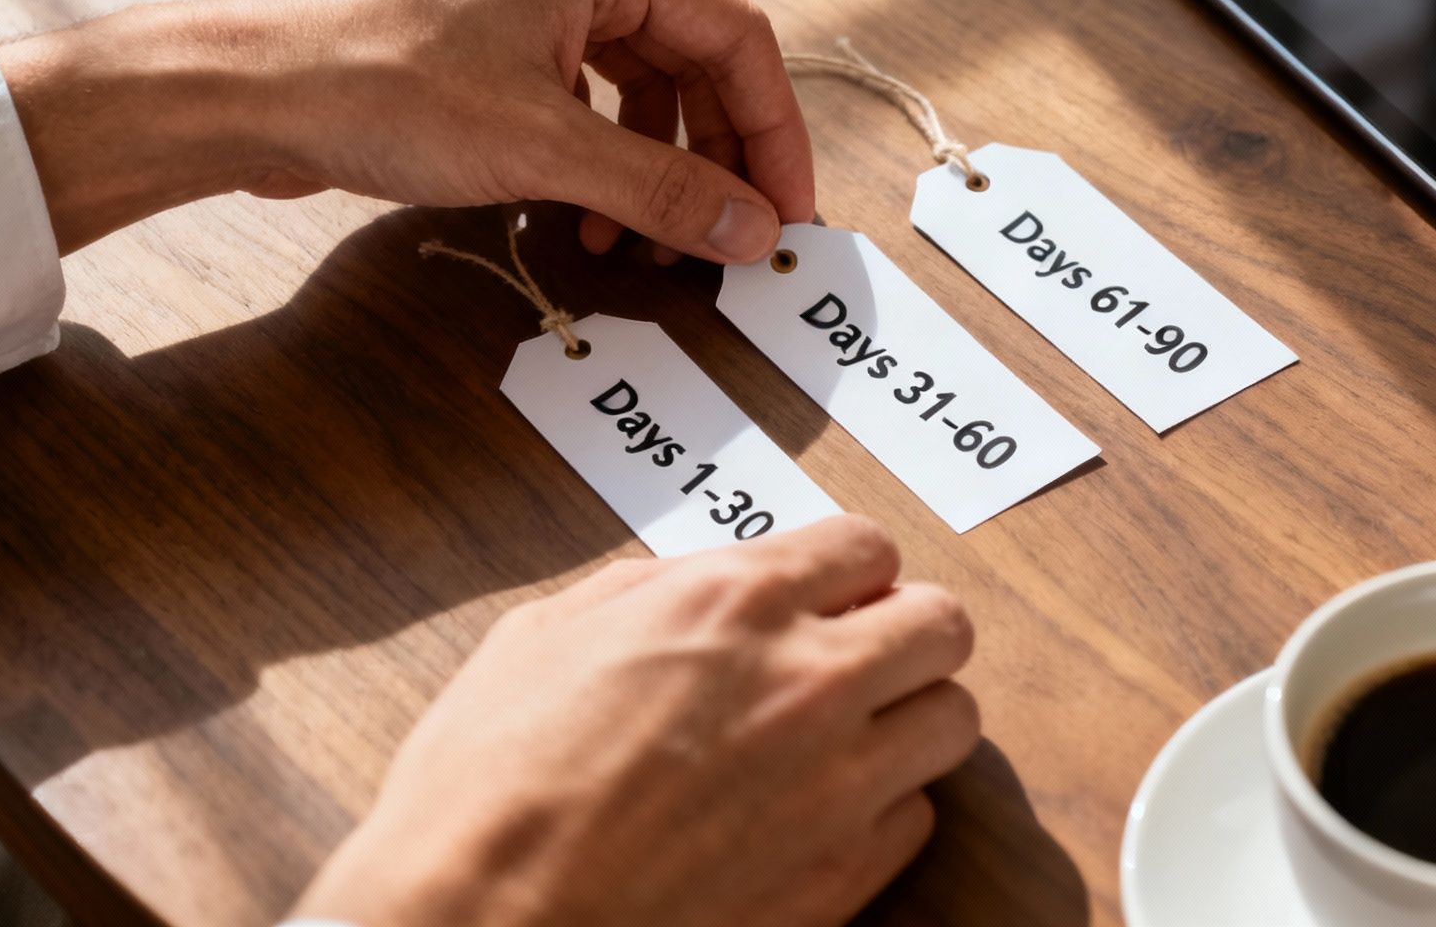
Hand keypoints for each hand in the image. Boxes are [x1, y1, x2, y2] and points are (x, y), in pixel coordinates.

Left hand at [0, 0, 813, 259]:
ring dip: (652, 168)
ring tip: (645, 244)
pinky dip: (597, 158)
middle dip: (712, 156)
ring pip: (635, 81)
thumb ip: (660, 190)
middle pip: (691, 58)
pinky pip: (578, 92)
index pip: (735, 34)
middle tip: (730, 237)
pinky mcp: (484, 34)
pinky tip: (586, 218)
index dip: (772, 131)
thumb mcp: (540, 148)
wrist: (235, 91)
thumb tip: (751, 227)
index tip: (785, 211)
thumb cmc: (368, 85)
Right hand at [290, 516, 978, 926]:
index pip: (869, 547)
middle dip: (907, 632)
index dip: (847, 571)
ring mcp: (838, 784)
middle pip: (943, 624)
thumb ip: (648, 590)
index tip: (828, 597)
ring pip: (953, 720)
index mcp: (735, 601)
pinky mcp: (841, 877)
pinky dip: (882, 810)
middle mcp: (808, 680)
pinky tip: (819, 816)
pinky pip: (915, 820)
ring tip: (851, 738)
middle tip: (861, 658)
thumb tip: (697, 582)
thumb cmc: (487, 783)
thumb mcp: (547, 634)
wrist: (481, 922)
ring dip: (910, 718)